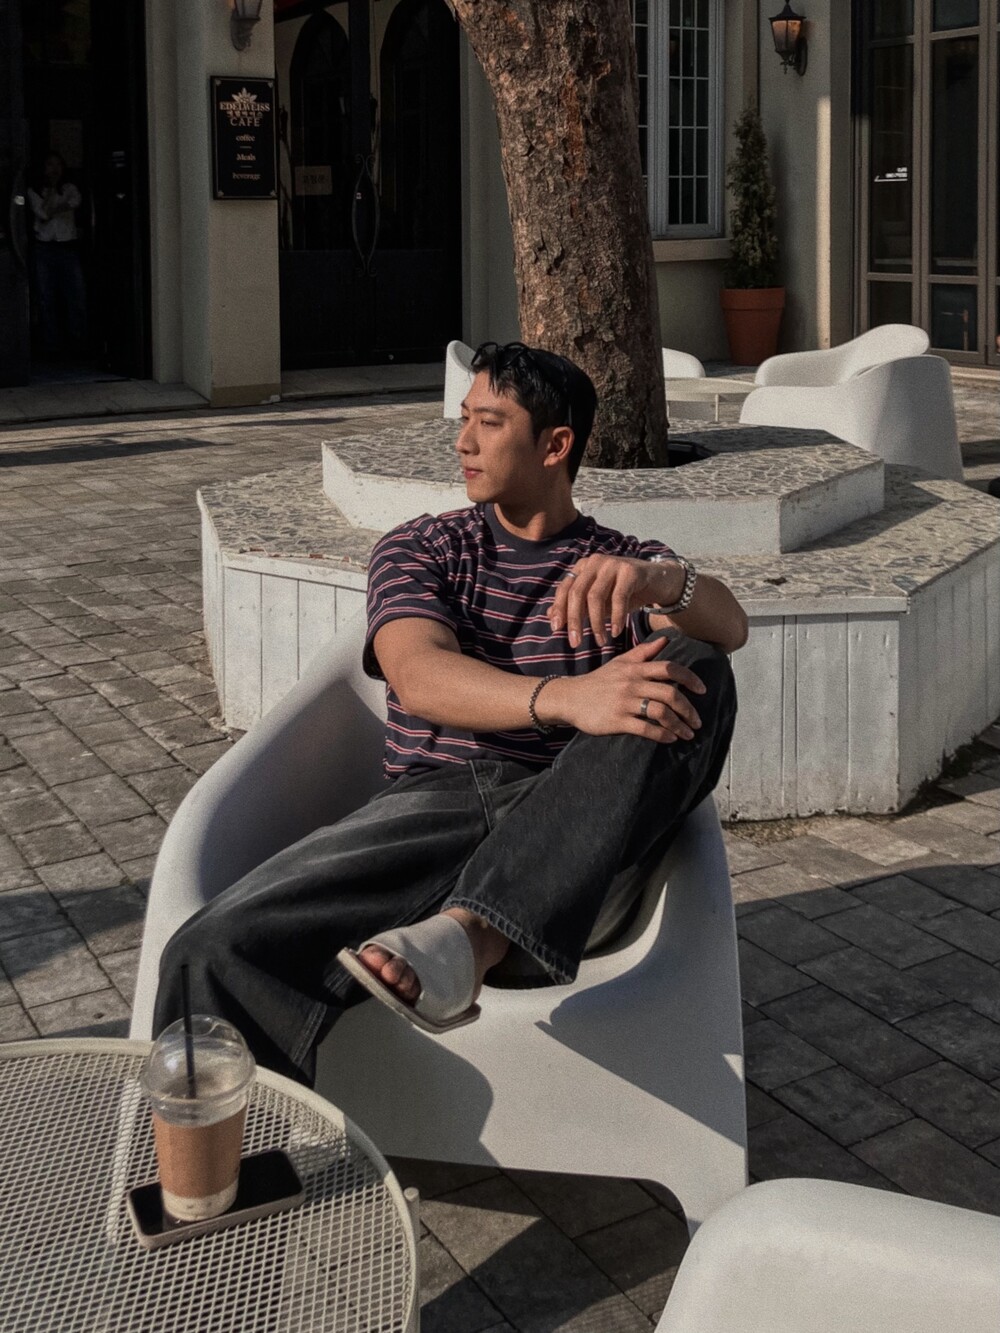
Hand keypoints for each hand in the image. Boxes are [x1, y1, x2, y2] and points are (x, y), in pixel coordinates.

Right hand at [539, 637, 705, 743]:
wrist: (570, 698)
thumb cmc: (598, 681)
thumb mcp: (620, 663)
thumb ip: (644, 652)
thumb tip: (666, 639)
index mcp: (635, 669)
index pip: (669, 669)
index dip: (690, 679)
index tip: (702, 690)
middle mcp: (632, 684)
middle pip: (670, 694)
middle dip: (688, 709)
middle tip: (697, 721)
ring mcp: (624, 703)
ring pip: (661, 713)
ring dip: (679, 725)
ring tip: (687, 734)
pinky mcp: (617, 721)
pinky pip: (645, 729)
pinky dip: (662, 735)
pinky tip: (670, 739)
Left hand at [547, 554, 681, 646]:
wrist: (658, 581)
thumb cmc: (625, 592)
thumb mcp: (599, 601)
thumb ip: (577, 607)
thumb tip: (550, 617)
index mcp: (583, 567)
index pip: (565, 588)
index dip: (559, 609)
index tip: (556, 630)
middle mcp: (595, 562)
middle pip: (577, 592)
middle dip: (574, 620)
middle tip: (575, 643)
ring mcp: (612, 564)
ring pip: (595, 596)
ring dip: (596, 623)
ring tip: (600, 641)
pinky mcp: (630, 571)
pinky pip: (618, 597)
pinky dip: (616, 617)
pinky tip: (616, 632)